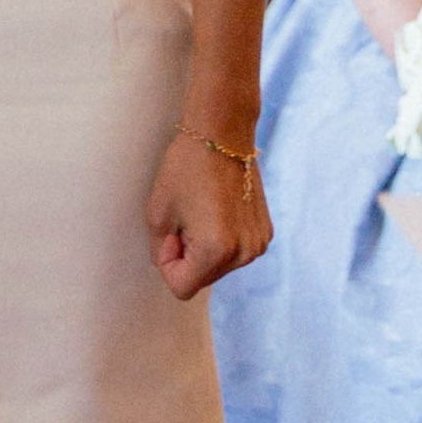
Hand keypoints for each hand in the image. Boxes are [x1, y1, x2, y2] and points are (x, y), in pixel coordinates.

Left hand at [146, 127, 272, 298]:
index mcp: (215, 251)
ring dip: (205, 248)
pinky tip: (219, 209)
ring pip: (218, 267)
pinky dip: (222, 239)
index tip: (171, 231)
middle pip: (202, 279)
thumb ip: (161, 252)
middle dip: (187, 256)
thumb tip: (176, 267)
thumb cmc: (185, 168)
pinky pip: (234, 252)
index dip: (168, 262)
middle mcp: (243, 253)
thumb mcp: (157, 213)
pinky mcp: (264, 233)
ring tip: (203, 209)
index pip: (181, 288)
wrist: (222, 134)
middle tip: (185, 216)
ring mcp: (258, 244)